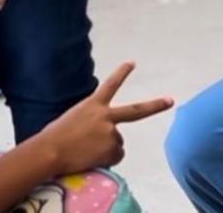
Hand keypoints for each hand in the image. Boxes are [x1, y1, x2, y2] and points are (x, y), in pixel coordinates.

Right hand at [38, 63, 172, 176]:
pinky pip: (114, 157)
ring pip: (117, 145)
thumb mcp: (73, 119)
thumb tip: (98, 137)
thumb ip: (90, 121)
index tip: (132, 62)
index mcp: (93, 104)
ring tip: (86, 151)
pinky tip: (91, 159)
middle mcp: (106, 116)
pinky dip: (106, 160)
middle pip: (137, 110)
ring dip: (106, 149)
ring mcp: (111, 132)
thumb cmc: (55, 136)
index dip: (122, 73)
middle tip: (171, 100)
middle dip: (155, 105)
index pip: (110, 85)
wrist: (51, 151)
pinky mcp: (112, 149)